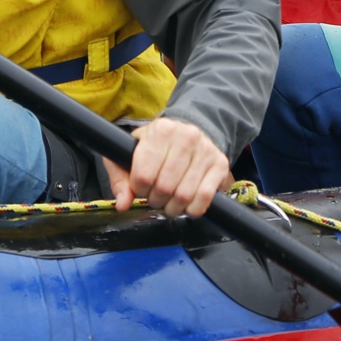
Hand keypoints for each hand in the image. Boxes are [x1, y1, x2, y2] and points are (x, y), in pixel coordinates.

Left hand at [101, 117, 230, 217]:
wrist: (188, 136)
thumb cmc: (155, 148)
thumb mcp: (130, 155)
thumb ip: (121, 180)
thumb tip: (123, 204)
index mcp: (160, 130)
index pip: (144, 175)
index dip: (139, 190)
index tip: (141, 188)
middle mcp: (186, 136)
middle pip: (164, 187)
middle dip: (156, 200)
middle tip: (156, 197)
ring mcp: (205, 150)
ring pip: (184, 195)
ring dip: (173, 208)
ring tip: (169, 202)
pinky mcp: (220, 164)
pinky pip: (205, 197)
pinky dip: (193, 209)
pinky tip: (186, 205)